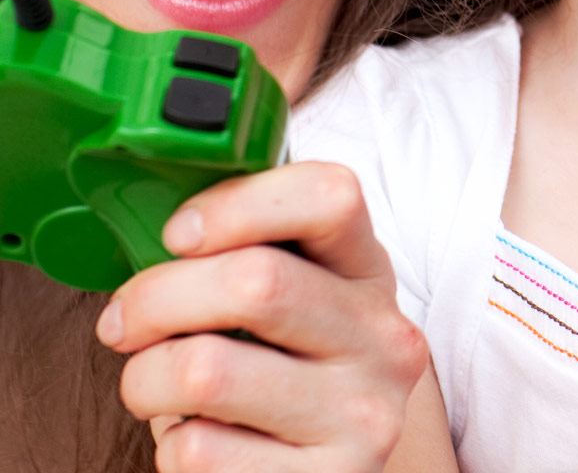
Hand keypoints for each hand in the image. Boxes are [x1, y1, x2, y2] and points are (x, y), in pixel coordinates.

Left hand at [97, 162, 428, 472]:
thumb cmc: (276, 382)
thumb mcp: (285, 311)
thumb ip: (245, 260)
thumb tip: (149, 229)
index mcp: (369, 275)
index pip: (333, 196)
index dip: (238, 204)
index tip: (179, 234)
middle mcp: (386, 337)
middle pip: (254, 280)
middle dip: (154, 299)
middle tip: (125, 324)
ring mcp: (365, 413)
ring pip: (206, 369)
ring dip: (144, 380)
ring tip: (155, 388)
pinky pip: (199, 450)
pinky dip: (171, 446)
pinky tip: (203, 441)